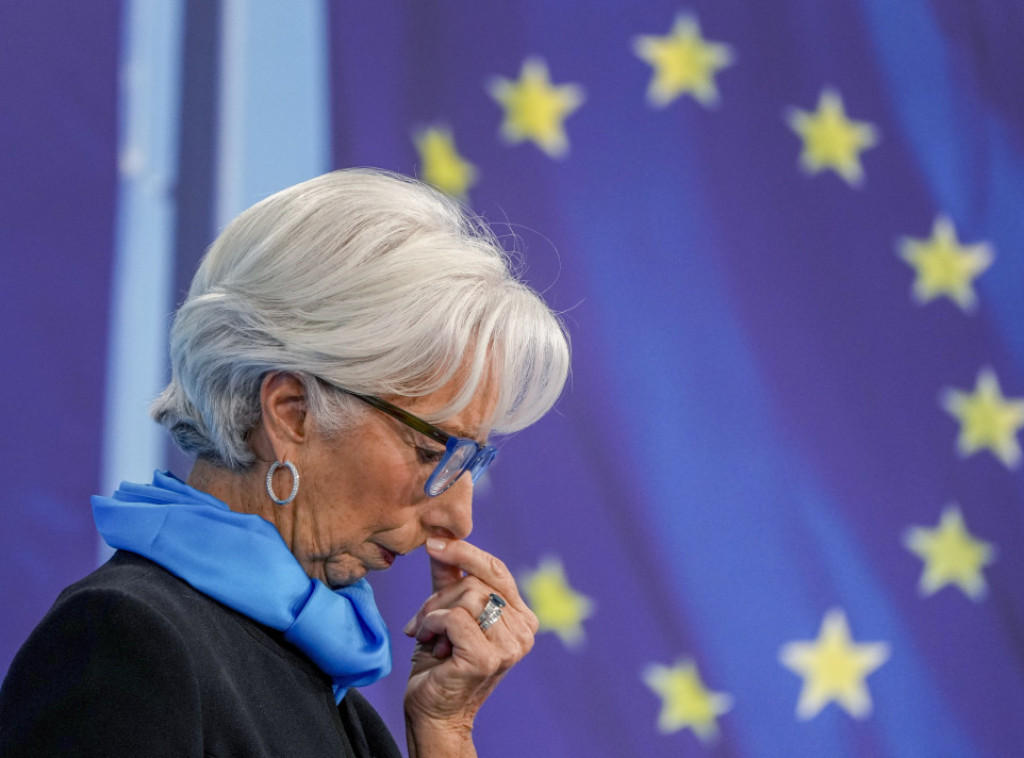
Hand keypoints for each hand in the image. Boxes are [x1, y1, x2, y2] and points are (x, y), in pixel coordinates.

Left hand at [402, 537, 537, 731]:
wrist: (432, 711)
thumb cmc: (440, 663)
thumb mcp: (446, 611)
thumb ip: (449, 577)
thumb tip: (440, 537)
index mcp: (521, 617)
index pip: (497, 569)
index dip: (465, 551)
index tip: (433, 541)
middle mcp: (524, 631)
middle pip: (478, 582)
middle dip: (441, 595)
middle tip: (422, 618)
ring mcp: (510, 646)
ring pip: (468, 597)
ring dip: (435, 612)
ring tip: (428, 634)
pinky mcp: (488, 658)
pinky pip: (456, 618)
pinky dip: (434, 625)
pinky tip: (430, 643)